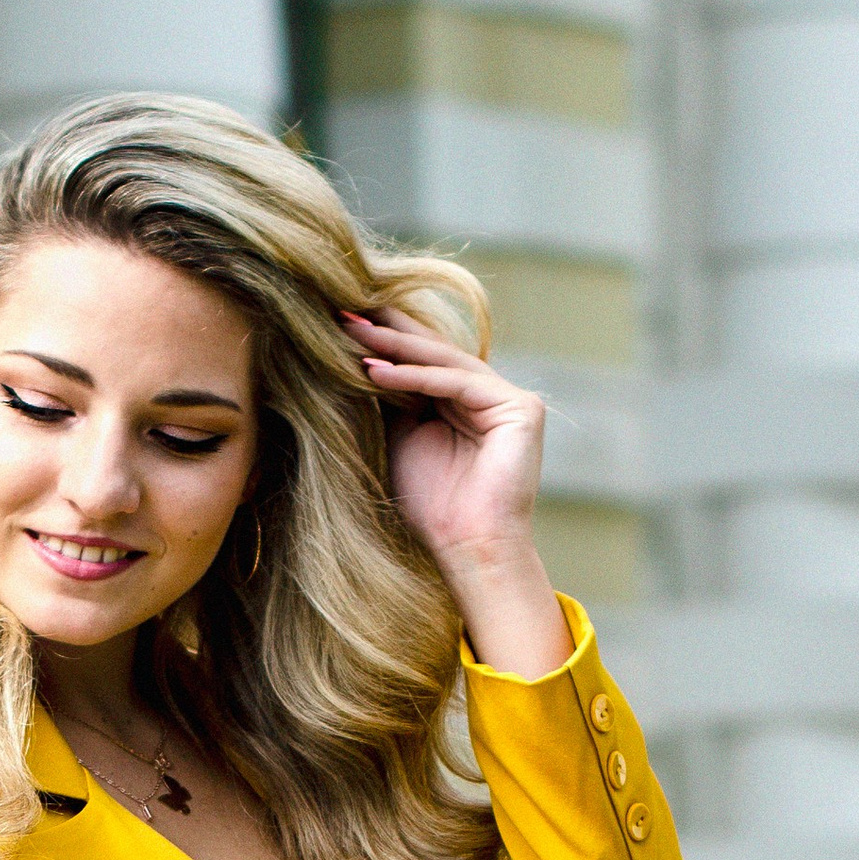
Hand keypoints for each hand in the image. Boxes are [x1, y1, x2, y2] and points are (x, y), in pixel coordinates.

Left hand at [344, 308, 569, 678]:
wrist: (466, 550)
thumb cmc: (431, 509)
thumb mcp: (398, 441)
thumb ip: (389, 400)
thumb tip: (353, 356)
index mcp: (464, 404)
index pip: (421, 362)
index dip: (383, 342)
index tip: (338, 322)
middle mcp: (490, 397)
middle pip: (433, 354)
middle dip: (385, 333)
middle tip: (342, 309)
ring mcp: (509, 401)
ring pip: (443, 363)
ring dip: (393, 348)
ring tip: (350, 334)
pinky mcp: (521, 409)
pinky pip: (457, 382)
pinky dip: (413, 377)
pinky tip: (373, 371)